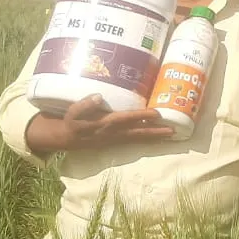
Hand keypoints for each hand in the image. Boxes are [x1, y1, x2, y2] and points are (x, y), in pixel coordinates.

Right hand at [26, 94, 174, 153]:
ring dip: (155, 137)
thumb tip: (98, 96)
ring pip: (138, 138)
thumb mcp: (73, 111)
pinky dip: (147, 139)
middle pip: (137, 133)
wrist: (65, 139)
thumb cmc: (71, 121)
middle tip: (173, 131)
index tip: (156, 113)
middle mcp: (112, 133)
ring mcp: (115, 139)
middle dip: (155, 132)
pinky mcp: (116, 142)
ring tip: (171, 134)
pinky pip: (134, 141)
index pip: (125, 119)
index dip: (141, 116)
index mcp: (104, 124)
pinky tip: (157, 137)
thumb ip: (85, 104)